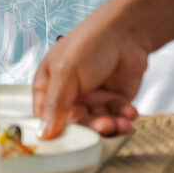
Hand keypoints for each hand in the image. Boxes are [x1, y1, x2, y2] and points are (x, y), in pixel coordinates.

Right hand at [36, 7, 151, 138]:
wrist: (129, 30)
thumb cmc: (92, 40)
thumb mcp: (66, 71)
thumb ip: (55, 104)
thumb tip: (44, 133)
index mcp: (49, 85)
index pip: (46, 118)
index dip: (56, 131)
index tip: (68, 142)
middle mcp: (70, 94)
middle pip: (75, 124)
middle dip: (91, 127)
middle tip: (103, 125)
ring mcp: (92, 97)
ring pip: (97, 123)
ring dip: (110, 125)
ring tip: (120, 122)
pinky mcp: (114, 100)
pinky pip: (116, 118)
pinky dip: (123, 119)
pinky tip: (129, 113)